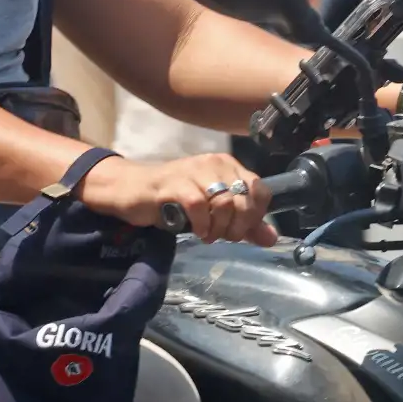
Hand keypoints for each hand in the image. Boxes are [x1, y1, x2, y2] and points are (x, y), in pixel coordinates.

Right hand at [73, 153, 278, 246]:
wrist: (131, 189)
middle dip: (238, 225)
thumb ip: (242, 223)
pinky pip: (199, 205)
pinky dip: (202, 224)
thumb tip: (271, 239)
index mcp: (227, 165)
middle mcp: (213, 163)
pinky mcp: (172, 184)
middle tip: (223, 236)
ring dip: (220, 227)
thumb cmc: (173, 198)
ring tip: (208, 234)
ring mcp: (192, 171)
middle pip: (244, 198)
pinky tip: (196, 231)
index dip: (256, 215)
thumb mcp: (213, 211)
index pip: (260, 190)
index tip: (240, 229)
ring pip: (225, 202)